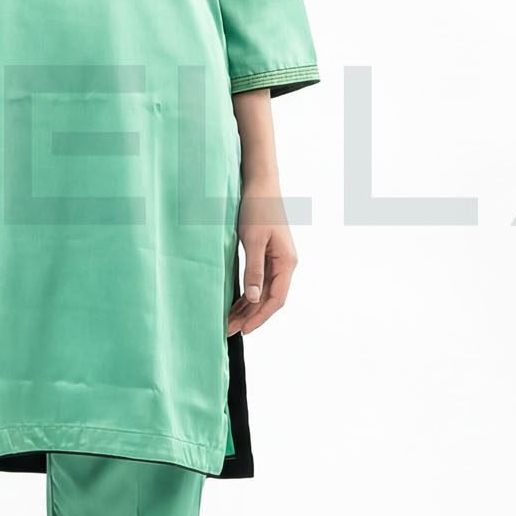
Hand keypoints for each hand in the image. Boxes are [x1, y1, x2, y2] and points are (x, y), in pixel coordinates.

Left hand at [228, 181, 297, 334]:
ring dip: (247, 307)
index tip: (244, 330)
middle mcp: (285, 264)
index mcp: (286, 262)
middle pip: (269, 298)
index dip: (260, 317)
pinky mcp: (267, 255)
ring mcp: (277, 260)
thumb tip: (253, 298)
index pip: (276, 299)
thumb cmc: (258, 208)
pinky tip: (235, 304)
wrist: (260, 184)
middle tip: (229, 330)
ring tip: (229, 321)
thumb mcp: (252, 240)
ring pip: (263, 292)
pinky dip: (247, 294)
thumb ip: (254, 270)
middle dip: (250, 316)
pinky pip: (259, 281)